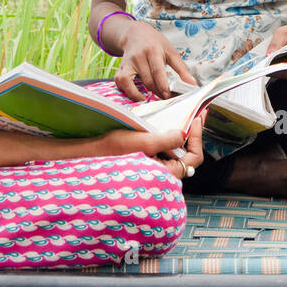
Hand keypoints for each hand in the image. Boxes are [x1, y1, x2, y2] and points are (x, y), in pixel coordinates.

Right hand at [84, 112, 205, 179]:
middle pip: (188, 153)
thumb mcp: (143, 141)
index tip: (197, 118)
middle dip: (193, 132)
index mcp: (165, 174)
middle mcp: (162, 172)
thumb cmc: (113, 149)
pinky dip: (170, 133)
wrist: (89, 150)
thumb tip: (184, 134)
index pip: (193, 158)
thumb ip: (167, 140)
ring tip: (186, 114)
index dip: (198, 137)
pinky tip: (169, 120)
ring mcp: (155, 165)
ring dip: (183, 132)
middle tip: (197, 113)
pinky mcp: (147, 157)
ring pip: (177, 149)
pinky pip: (165, 146)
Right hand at [117, 21, 195, 99]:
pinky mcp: (120, 68)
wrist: (136, 33)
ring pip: (131, 82)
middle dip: (157, 92)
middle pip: (147, 80)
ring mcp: (127, 62)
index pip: (157, 70)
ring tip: (152, 98)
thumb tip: (192, 84)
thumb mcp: (170, 51)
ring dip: (142, 94)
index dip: (163, 84)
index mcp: (153, 50)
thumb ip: (181, 68)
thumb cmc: (155, 43)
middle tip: (167, 98)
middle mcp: (138, 56)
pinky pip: (120, 82)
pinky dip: (128, 91)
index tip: (169, 95)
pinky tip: (138, 95)